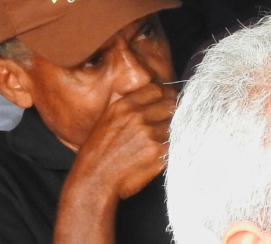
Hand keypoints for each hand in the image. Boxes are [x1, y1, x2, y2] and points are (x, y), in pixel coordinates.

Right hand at [67, 84, 175, 199]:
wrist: (95, 180)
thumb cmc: (98, 153)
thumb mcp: (107, 120)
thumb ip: (129, 107)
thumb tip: (152, 102)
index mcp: (124, 106)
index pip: (157, 90)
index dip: (165, 95)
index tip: (167, 102)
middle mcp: (138, 117)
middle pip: (170, 105)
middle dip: (172, 113)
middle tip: (169, 122)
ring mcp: (150, 134)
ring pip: (175, 125)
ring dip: (172, 132)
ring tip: (158, 142)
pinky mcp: (159, 153)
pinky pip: (174, 144)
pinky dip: (171, 148)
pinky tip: (158, 154)